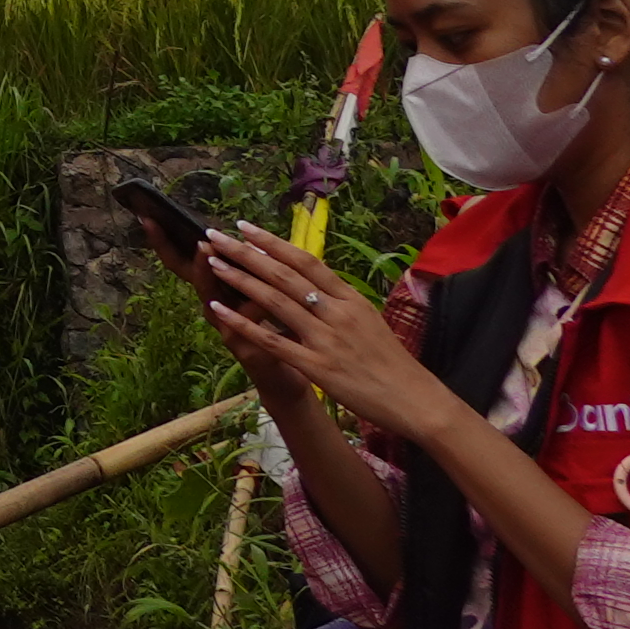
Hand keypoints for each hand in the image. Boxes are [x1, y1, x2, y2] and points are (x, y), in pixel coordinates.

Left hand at [198, 225, 438, 438]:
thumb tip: (312, 283)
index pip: (307, 261)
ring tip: (212, 262)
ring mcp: (326, 339)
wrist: (417, 401)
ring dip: (240, 279)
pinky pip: (272, 340)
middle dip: (246, 253)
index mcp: (351, 299)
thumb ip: (339, 302)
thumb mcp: (369, 321)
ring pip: (275, 301)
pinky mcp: (317, 366)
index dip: (274, 242)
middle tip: (215, 235)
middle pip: (285, 275)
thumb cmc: (392, 363)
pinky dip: (243, 323)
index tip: (246, 227)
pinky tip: (219, 310)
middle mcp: (337, 313)